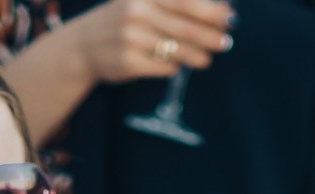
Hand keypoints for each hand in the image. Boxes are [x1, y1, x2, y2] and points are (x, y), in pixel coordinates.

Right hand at [76, 0, 232, 81]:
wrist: (83, 45)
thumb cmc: (123, 20)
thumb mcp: (142, 2)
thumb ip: (174, 3)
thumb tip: (219, 9)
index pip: (184, 1)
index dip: (211, 11)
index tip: (231, 18)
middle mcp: (135, 12)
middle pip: (184, 27)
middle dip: (210, 36)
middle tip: (226, 43)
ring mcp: (129, 38)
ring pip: (176, 49)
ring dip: (197, 56)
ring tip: (206, 59)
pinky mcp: (127, 62)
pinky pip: (162, 66)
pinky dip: (173, 66)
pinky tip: (176, 64)